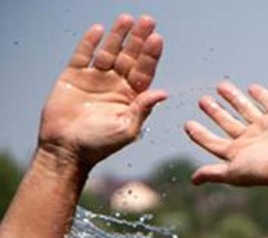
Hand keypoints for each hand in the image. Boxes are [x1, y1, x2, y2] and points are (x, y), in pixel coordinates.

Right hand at [38, 14, 166, 168]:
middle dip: (139, 40)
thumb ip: (143, 109)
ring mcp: (95, 79)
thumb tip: (162, 93)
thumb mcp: (127, 129)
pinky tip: (99, 30)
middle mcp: (115, 86)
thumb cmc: (99, 145)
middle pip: (130, 57)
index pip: (144, 71)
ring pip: (109, 52)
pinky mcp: (73, 76)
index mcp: (131, 98)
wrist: (66, 150)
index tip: (157, 39)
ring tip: (127, 19)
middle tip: (148, 21)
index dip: (151, 55)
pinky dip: (90, 42)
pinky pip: (83, 55)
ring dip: (118, 36)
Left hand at [184, 82, 267, 190]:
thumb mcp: (233, 172)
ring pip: (245, 109)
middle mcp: (251, 139)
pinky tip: (252, 88)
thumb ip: (213, 173)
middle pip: (228, 123)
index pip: (214, 142)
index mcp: (239, 152)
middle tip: (202, 101)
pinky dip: (261, 95)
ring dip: (233, 98)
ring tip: (220, 86)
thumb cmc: (264, 170)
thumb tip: (193, 180)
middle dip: (215, 112)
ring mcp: (265, 127)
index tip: (188, 125)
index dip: (201, 134)